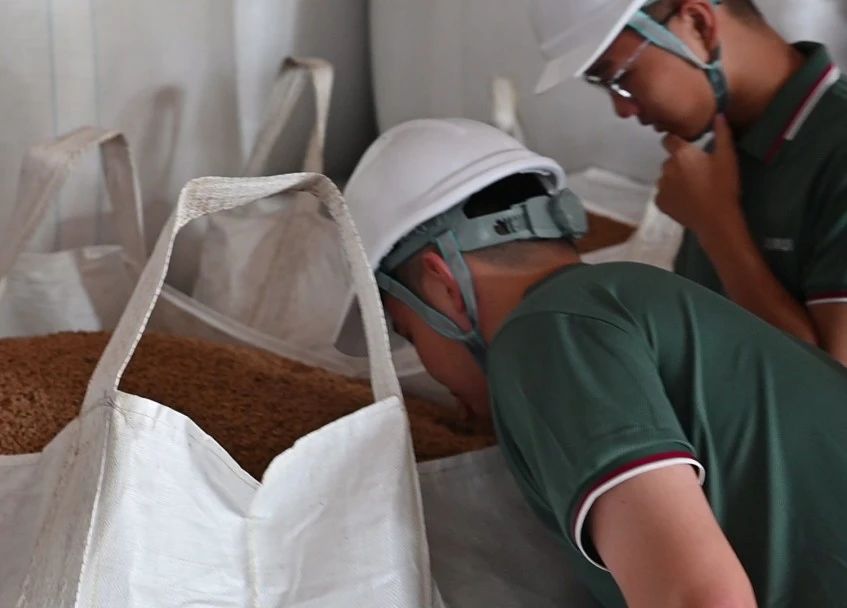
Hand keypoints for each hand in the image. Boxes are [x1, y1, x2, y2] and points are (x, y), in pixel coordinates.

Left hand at [656, 115, 741, 239]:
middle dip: (680, 163)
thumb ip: (722, 133)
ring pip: (666, 177)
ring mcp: (661, 186)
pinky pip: (663, 194)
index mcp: (681, 154)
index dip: (676, 141)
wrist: (716, 219)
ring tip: (693, 189)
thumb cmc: (723, 185)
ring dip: (675, 179)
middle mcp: (666, 167)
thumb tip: (718, 114)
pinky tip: (686, 200)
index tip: (688, 148)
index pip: (668, 139)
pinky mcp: (659, 203)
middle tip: (698, 173)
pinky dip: (671, 195)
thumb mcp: (728, 157)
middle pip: (669, 160)